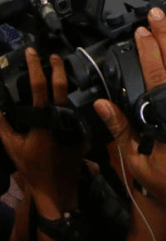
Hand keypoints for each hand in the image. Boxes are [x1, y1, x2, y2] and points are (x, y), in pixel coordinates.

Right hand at [0, 49, 82, 217]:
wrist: (56, 187)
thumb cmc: (32, 167)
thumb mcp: (12, 146)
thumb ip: (3, 125)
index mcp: (43, 120)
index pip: (38, 88)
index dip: (35, 68)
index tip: (32, 53)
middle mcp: (61, 118)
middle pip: (61, 86)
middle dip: (56, 67)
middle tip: (52, 55)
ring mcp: (75, 123)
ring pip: (72, 96)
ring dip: (66, 81)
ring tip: (60, 69)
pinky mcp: (83, 130)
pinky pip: (78, 110)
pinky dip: (73, 100)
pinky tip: (69, 92)